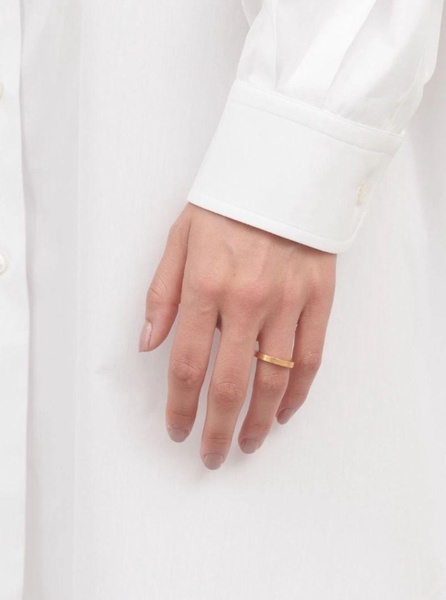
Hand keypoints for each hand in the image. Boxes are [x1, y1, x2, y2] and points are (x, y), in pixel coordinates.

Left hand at [139, 203, 335, 468]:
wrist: (284, 172)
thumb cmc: (227, 205)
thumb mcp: (179, 240)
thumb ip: (161, 296)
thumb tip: (147, 345)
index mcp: (205, 286)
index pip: (188, 365)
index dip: (181, 406)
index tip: (177, 430)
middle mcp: (246, 301)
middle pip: (230, 384)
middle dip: (217, 428)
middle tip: (212, 455)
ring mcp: (287, 303)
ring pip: (275, 379)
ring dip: (259, 420)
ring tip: (248, 443)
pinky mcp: (318, 300)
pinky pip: (311, 357)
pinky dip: (298, 392)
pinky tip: (286, 412)